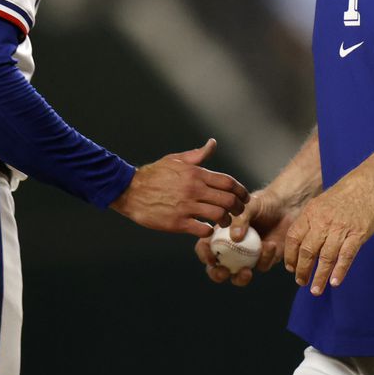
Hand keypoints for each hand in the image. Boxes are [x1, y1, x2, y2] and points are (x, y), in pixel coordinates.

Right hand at [111, 138, 248, 236]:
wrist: (129, 190)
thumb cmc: (153, 174)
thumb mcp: (176, 159)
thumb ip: (197, 155)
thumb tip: (213, 143)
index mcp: (195, 174)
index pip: (228, 182)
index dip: (240, 191)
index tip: (244, 197)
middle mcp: (193, 189)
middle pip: (227, 200)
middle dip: (238, 207)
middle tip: (237, 211)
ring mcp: (185, 207)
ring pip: (218, 215)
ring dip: (225, 220)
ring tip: (223, 222)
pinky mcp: (177, 222)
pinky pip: (202, 229)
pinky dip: (208, 231)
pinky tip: (206, 229)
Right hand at [195, 189, 293, 286]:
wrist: (286, 205)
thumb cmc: (262, 203)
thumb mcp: (248, 205)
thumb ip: (240, 219)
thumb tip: (235, 238)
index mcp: (221, 234)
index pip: (205, 247)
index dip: (204, 254)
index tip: (211, 257)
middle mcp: (231, 249)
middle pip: (217, 268)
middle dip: (217, 274)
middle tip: (224, 272)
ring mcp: (247, 257)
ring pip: (238, 276)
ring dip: (240, 278)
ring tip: (246, 271)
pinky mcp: (265, 260)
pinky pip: (262, 266)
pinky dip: (265, 258)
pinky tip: (271, 245)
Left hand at [284, 175, 373, 295]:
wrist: (372, 183)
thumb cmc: (347, 193)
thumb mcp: (322, 202)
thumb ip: (312, 221)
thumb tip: (303, 243)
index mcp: (312, 213)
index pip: (294, 238)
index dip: (291, 256)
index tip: (291, 268)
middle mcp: (323, 221)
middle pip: (307, 251)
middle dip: (302, 270)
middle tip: (301, 282)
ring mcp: (341, 229)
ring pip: (326, 258)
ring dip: (319, 276)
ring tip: (315, 289)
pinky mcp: (358, 234)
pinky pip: (346, 256)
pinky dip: (340, 271)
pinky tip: (335, 282)